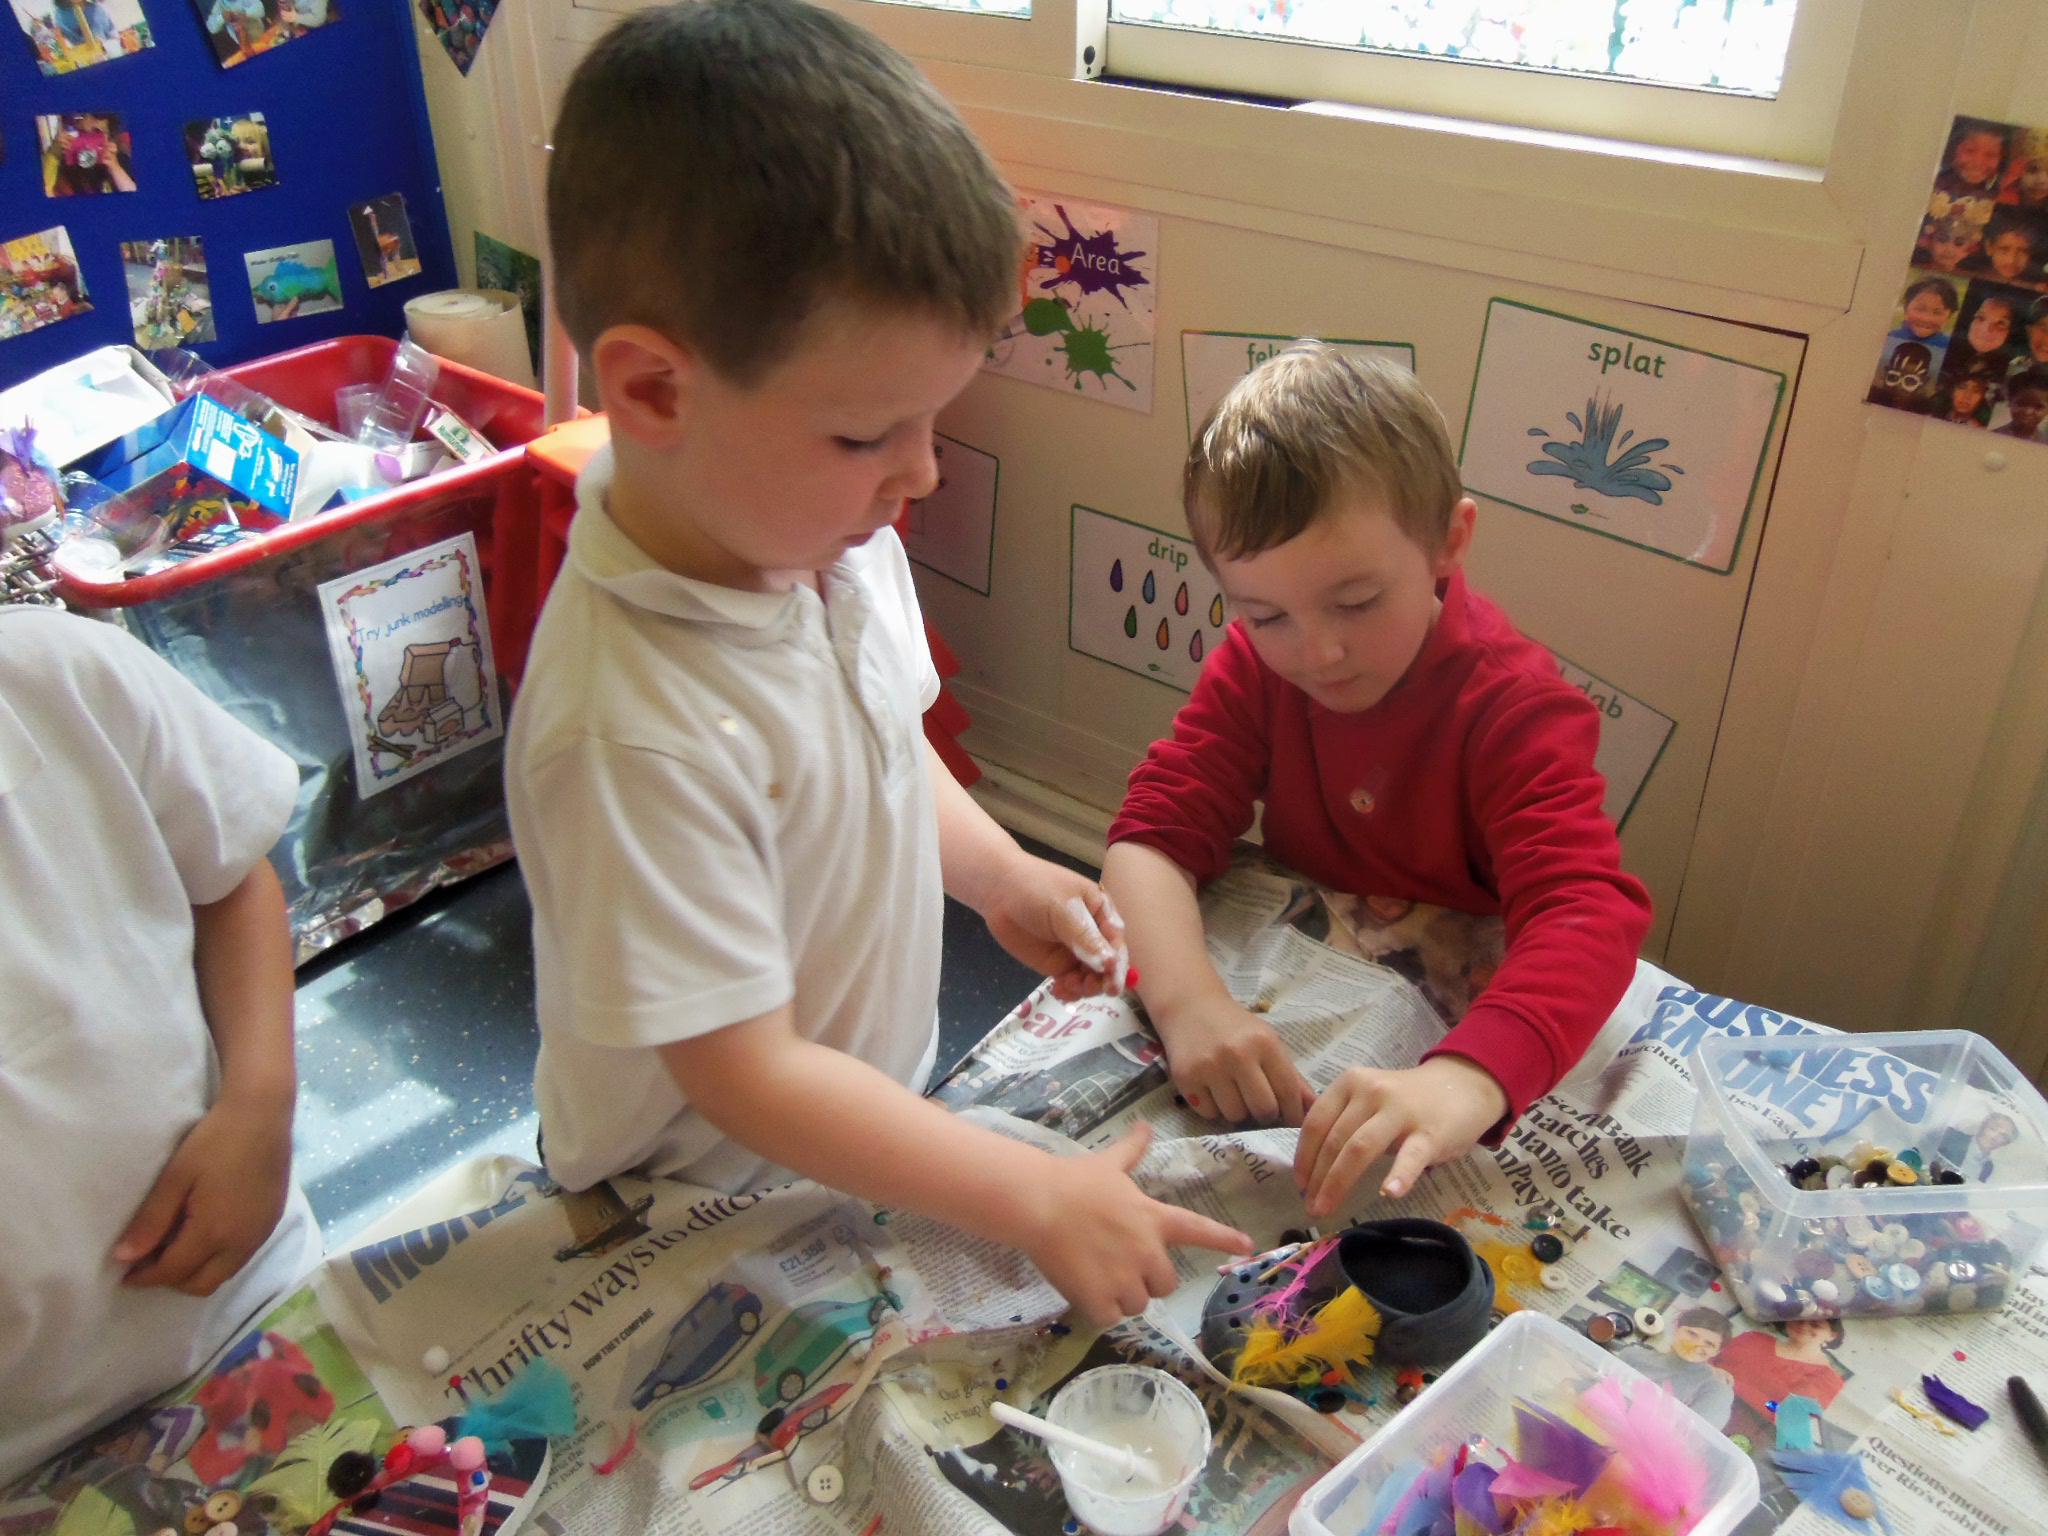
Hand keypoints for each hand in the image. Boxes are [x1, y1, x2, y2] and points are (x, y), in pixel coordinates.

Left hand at [114, 1090, 293, 1296]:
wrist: (263, 1115)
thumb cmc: (214, 1141)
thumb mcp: (175, 1178)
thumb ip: (151, 1221)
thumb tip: (123, 1258)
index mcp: (213, 1233)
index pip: (172, 1272)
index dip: (144, 1277)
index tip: (123, 1273)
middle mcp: (240, 1244)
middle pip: (200, 1285)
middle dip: (171, 1281)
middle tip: (148, 1263)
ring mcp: (259, 1235)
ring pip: (223, 1275)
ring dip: (196, 1272)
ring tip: (175, 1250)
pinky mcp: (271, 1223)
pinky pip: (240, 1258)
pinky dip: (218, 1259)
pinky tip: (206, 1234)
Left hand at [981, 856, 1128, 1001]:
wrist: (998, 889)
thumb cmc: (1035, 889)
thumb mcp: (1063, 910)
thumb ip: (1085, 938)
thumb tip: (1109, 964)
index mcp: (1102, 913)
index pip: (1117, 944)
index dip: (1117, 966)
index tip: (1113, 986)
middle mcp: (1094, 935)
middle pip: (1108, 965)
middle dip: (1102, 980)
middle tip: (1087, 987)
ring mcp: (1075, 951)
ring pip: (1091, 977)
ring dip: (1085, 988)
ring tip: (1068, 987)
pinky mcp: (1057, 964)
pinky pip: (1072, 982)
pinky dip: (1070, 991)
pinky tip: (1060, 992)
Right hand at [1019, 1125, 1252, 1324]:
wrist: (1038, 1203)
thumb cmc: (1074, 1181)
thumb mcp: (1108, 1163)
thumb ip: (1131, 1149)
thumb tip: (1145, 1124)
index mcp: (1153, 1218)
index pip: (1198, 1229)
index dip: (1224, 1239)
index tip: (1248, 1246)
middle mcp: (1148, 1251)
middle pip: (1166, 1283)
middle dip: (1146, 1278)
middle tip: (1117, 1262)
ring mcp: (1125, 1277)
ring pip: (1138, 1304)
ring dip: (1121, 1295)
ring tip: (1094, 1272)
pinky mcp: (1100, 1298)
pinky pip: (1110, 1317)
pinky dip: (1097, 1308)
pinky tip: (1081, 1287)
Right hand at [1157, 994, 1313, 1126]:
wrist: (1191, 1007)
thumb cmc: (1236, 1028)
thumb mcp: (1268, 1042)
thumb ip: (1291, 1077)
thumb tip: (1314, 1108)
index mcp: (1264, 1043)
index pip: (1288, 1091)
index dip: (1294, 1112)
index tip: (1291, 1120)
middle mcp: (1237, 1054)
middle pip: (1263, 1109)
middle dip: (1265, 1114)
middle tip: (1260, 1107)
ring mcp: (1209, 1066)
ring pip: (1235, 1115)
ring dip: (1238, 1111)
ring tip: (1233, 1093)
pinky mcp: (1186, 1077)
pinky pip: (1209, 1113)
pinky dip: (1213, 1108)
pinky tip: (1212, 1090)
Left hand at [1293, 1057, 1508, 1219]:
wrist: (1462, 1086)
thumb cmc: (1407, 1101)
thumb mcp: (1368, 1098)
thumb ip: (1343, 1120)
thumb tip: (1312, 1166)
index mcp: (1350, 1083)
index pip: (1316, 1122)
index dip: (1303, 1157)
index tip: (1299, 1185)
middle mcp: (1370, 1091)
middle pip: (1334, 1140)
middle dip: (1318, 1178)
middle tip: (1311, 1208)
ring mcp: (1400, 1111)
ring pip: (1359, 1148)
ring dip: (1338, 1183)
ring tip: (1328, 1210)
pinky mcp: (1430, 1132)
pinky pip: (1411, 1156)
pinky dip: (1399, 1175)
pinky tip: (1389, 1194)